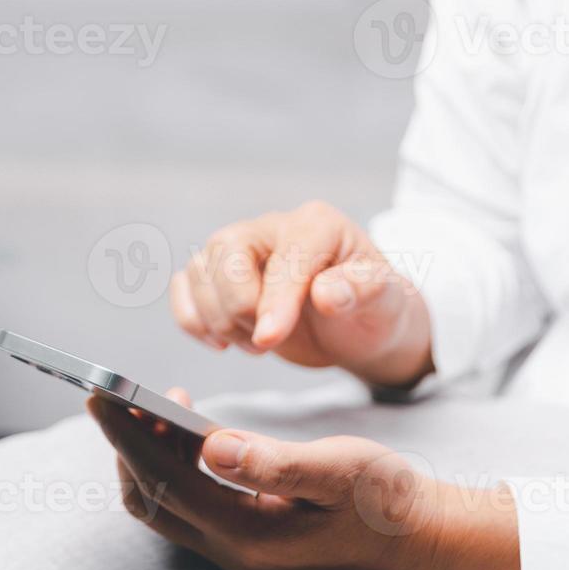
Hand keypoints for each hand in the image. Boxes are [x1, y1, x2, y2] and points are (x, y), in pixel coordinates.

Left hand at [89, 390, 521, 569]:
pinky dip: (168, 462)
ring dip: (145, 451)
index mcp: (247, 534)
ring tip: (155, 402)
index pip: (161, 478)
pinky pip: (182, 500)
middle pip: (147, 495)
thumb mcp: (339, 471)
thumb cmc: (386, 500)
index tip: (100, 391)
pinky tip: (185, 429)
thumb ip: (273, 463)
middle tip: (121, 391)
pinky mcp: (239, 538)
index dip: (126, 433)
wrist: (421, 539)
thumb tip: (208, 446)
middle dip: (125, 441)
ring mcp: (232, 549)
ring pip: (160, 501)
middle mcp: (229, 550)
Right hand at [171, 200, 432, 387]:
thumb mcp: (384, 301)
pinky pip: (184, 287)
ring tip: (257, 344)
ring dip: (219, 320)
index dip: (275, 298)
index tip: (271, 339)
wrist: (355, 326)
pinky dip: (192, 320)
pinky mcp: (217, 274)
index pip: (284, 255)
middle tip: (269, 341)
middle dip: (239, 307)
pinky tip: (222, 342)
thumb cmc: (371, 308)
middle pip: (226, 253)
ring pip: (199, 272)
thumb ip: (360, 290)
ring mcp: (239, 249)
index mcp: (316, 224)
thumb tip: (325, 293)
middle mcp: (271, 227)